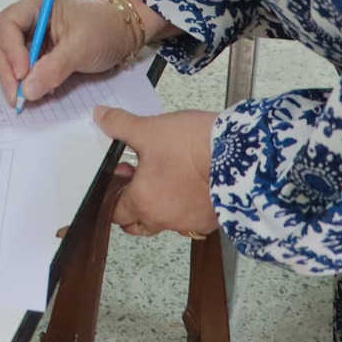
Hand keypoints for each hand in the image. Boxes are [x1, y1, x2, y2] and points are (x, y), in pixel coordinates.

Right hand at [0, 0, 141, 102]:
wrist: (124, 35)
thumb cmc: (104, 30)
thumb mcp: (81, 47)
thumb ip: (53, 68)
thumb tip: (27, 91)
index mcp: (36, 6)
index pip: (7, 24)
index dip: (10, 49)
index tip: (23, 73)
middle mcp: (28, 19)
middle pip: (1, 43)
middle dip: (7, 70)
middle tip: (17, 97)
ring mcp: (31, 37)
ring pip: (7, 58)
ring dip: (13, 79)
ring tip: (29, 97)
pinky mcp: (37, 54)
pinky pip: (22, 69)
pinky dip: (26, 82)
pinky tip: (38, 91)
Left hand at [94, 108, 221, 238]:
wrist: (242, 155)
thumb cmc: (192, 146)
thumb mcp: (149, 130)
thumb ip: (120, 125)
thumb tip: (100, 116)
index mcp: (143, 203)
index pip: (115, 213)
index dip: (113, 195)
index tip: (120, 177)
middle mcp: (164, 220)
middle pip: (138, 225)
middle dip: (132, 208)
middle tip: (138, 180)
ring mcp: (191, 223)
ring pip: (165, 222)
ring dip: (161, 206)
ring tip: (166, 177)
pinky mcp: (212, 221)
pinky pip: (191, 220)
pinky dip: (186, 207)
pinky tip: (190, 184)